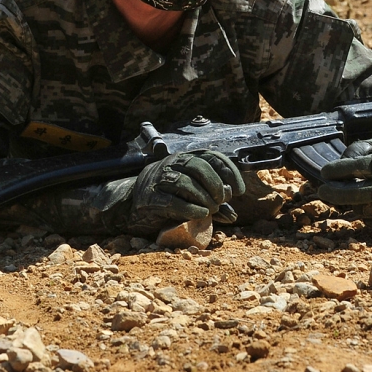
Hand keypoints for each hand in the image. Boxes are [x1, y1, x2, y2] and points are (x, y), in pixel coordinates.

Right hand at [126, 151, 245, 232]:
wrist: (132, 207)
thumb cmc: (167, 199)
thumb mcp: (192, 198)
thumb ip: (212, 203)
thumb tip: (233, 215)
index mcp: (185, 159)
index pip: (211, 156)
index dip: (228, 171)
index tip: (239, 190)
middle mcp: (172, 164)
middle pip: (197, 165)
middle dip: (214, 183)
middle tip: (222, 200)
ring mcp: (159, 179)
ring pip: (184, 182)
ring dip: (203, 197)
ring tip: (211, 210)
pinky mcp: (149, 197)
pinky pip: (171, 201)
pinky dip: (190, 208)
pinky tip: (201, 215)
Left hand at [316, 139, 371, 232]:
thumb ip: (360, 149)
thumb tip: (340, 162)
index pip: (368, 166)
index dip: (344, 169)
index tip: (324, 172)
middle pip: (365, 192)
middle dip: (339, 193)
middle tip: (321, 190)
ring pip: (365, 208)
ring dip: (348, 202)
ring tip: (339, 194)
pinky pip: (371, 219)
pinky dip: (361, 211)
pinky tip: (359, 203)